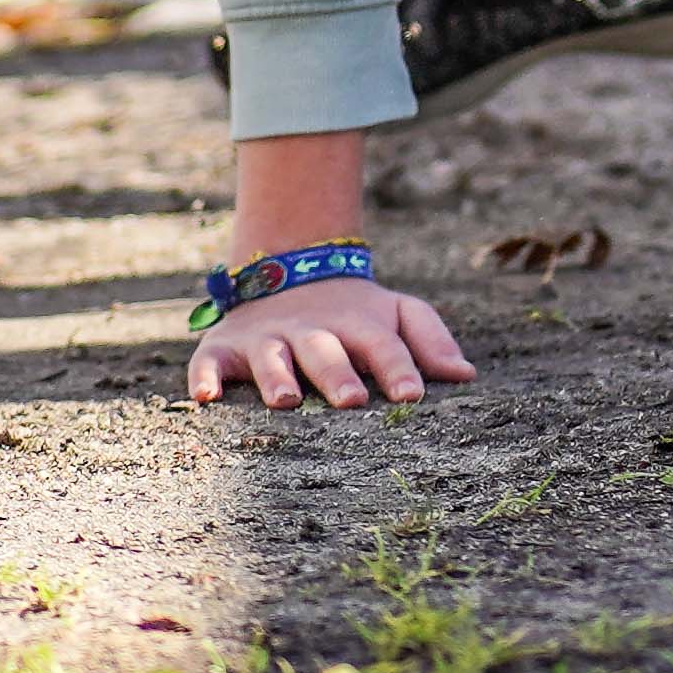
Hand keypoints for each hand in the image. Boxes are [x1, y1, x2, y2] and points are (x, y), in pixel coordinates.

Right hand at [187, 277, 473, 408]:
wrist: (290, 271)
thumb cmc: (355, 314)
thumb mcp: (395, 314)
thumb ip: (430, 340)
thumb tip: (467, 376)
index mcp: (358, 325)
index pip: (382, 346)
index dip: (397, 368)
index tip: (412, 395)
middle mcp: (311, 332)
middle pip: (326, 352)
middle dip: (338, 375)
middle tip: (351, 401)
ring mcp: (266, 339)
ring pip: (271, 358)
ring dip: (277, 377)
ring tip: (285, 401)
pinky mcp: (225, 348)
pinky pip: (209, 362)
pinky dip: (205, 378)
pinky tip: (206, 398)